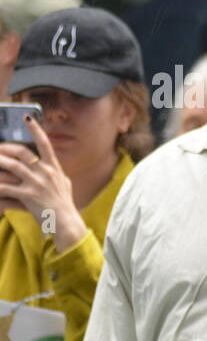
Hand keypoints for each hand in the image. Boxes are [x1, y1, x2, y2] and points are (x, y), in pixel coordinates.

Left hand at [0, 116, 86, 250]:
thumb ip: (55, 172)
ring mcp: (37, 184)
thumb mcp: (64, 184)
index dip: (36, 130)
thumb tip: (51, 164)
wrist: (66, 222)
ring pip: (12, 166)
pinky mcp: (28, 196)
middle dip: (7, 148)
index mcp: (54, 168)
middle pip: (23, 153)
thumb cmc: (64, 204)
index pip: (45, 144)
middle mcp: (46, 173)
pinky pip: (6, 187)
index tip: (27, 118)